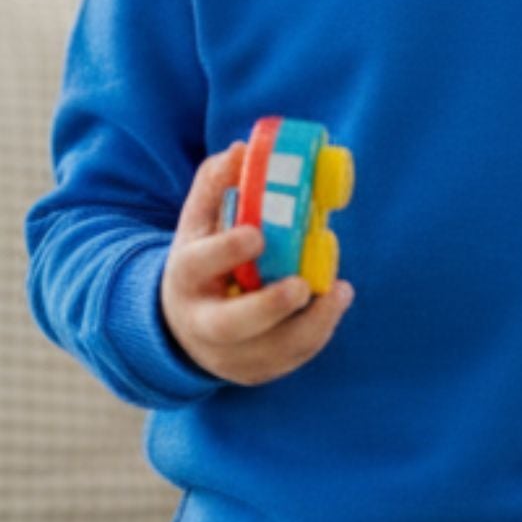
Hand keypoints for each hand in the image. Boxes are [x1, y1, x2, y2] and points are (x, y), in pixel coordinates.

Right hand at [161, 140, 354, 386]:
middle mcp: (201, 323)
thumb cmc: (201, 263)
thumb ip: (215, 186)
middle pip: (231, 325)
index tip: (258, 234)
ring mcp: (228, 354)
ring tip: (339, 291)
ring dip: (311, 324)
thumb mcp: (197, 224)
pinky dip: (318, 332)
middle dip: (269, 307)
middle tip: (302, 285)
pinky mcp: (254, 372)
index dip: (226, 251)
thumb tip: (242, 150)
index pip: (198, 265)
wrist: (182, 327)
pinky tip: (336, 302)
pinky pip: (291, 359)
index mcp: (185, 278)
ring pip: (271, 350)